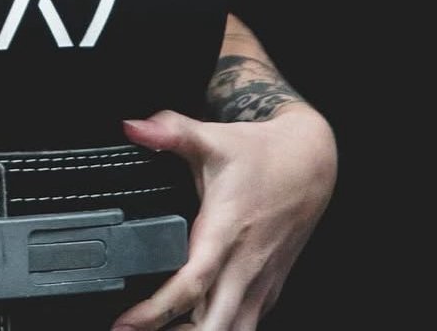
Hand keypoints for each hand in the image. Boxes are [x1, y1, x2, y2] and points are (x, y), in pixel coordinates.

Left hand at [110, 104, 335, 330]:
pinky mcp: (269, 288)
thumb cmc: (260, 154)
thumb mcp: (212, 137)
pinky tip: (195, 329)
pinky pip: (245, 324)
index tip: (126, 323)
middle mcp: (244, 265)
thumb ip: (170, 131)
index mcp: (224, 232)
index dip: (156, 310)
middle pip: (213, 325)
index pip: (191, 284)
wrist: (310, 163)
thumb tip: (133, 127)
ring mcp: (260, 282)